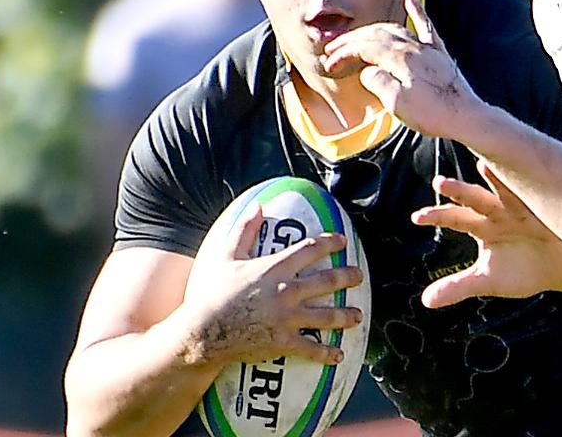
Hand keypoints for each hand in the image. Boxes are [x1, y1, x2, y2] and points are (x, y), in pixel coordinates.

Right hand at [181, 204, 363, 366]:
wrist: (201, 333)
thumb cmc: (210, 293)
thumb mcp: (224, 256)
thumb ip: (244, 230)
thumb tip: (258, 206)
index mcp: (275, 268)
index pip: (311, 249)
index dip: (330, 243)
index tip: (343, 241)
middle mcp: (287, 291)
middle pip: (328, 280)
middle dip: (348, 277)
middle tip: (359, 276)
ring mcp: (288, 319)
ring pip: (327, 316)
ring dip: (346, 316)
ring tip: (357, 316)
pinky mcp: (284, 343)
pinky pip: (312, 348)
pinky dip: (327, 353)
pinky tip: (338, 355)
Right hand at [321, 0, 484, 138]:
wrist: (467, 117)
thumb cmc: (432, 113)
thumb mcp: (396, 104)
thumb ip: (377, 83)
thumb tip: (368, 72)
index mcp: (400, 58)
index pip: (365, 47)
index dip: (344, 53)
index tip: (330, 63)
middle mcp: (413, 46)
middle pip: (376, 34)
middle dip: (352, 41)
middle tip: (333, 50)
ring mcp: (427, 48)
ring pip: (395, 29)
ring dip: (373, 30)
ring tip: (357, 36)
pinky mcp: (439, 53)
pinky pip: (426, 26)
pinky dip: (417, 11)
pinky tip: (411, 0)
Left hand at [411, 162, 561, 307]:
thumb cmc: (527, 271)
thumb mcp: (489, 280)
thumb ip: (457, 287)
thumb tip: (425, 302)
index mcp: (484, 225)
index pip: (455, 218)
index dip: (437, 217)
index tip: (416, 218)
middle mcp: (499, 210)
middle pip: (475, 199)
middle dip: (459, 191)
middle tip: (440, 182)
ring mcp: (524, 205)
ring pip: (505, 190)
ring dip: (495, 178)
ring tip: (483, 165)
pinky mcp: (549, 206)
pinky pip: (539, 192)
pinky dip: (532, 184)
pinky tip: (525, 171)